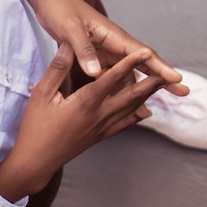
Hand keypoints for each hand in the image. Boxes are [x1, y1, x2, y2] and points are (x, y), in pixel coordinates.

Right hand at [0, 44, 167, 201]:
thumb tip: (69, 45)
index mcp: (86, 102)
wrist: (37, 161)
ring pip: (132, 109)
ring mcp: (102, 127)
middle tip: (171, 72)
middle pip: (133, 95)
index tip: (146, 52)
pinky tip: (145, 110)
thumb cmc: (35, 127)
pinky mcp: (101, 136)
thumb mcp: (42, 94)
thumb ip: (58, 69)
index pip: (113, 78)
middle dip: (152, 82)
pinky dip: (137, 115)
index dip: (131, 63)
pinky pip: (125, 124)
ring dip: (148, 96)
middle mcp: (100, 115)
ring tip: (163, 85)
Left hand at [19, 0, 186, 95]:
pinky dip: (120, 86)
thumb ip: (83, 50)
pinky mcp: (95, 55)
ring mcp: (106, 50)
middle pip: (144, 64)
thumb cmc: (60, 10)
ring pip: (129, 72)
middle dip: (163, 78)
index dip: (161, 68)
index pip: (143, 54)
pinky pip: (112, 73)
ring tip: (151, 109)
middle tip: (184, 93)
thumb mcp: (69, 29)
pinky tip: (122, 100)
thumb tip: (97, 74)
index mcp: (113, 35)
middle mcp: (114, 43)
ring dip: (143, 86)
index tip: (177, 79)